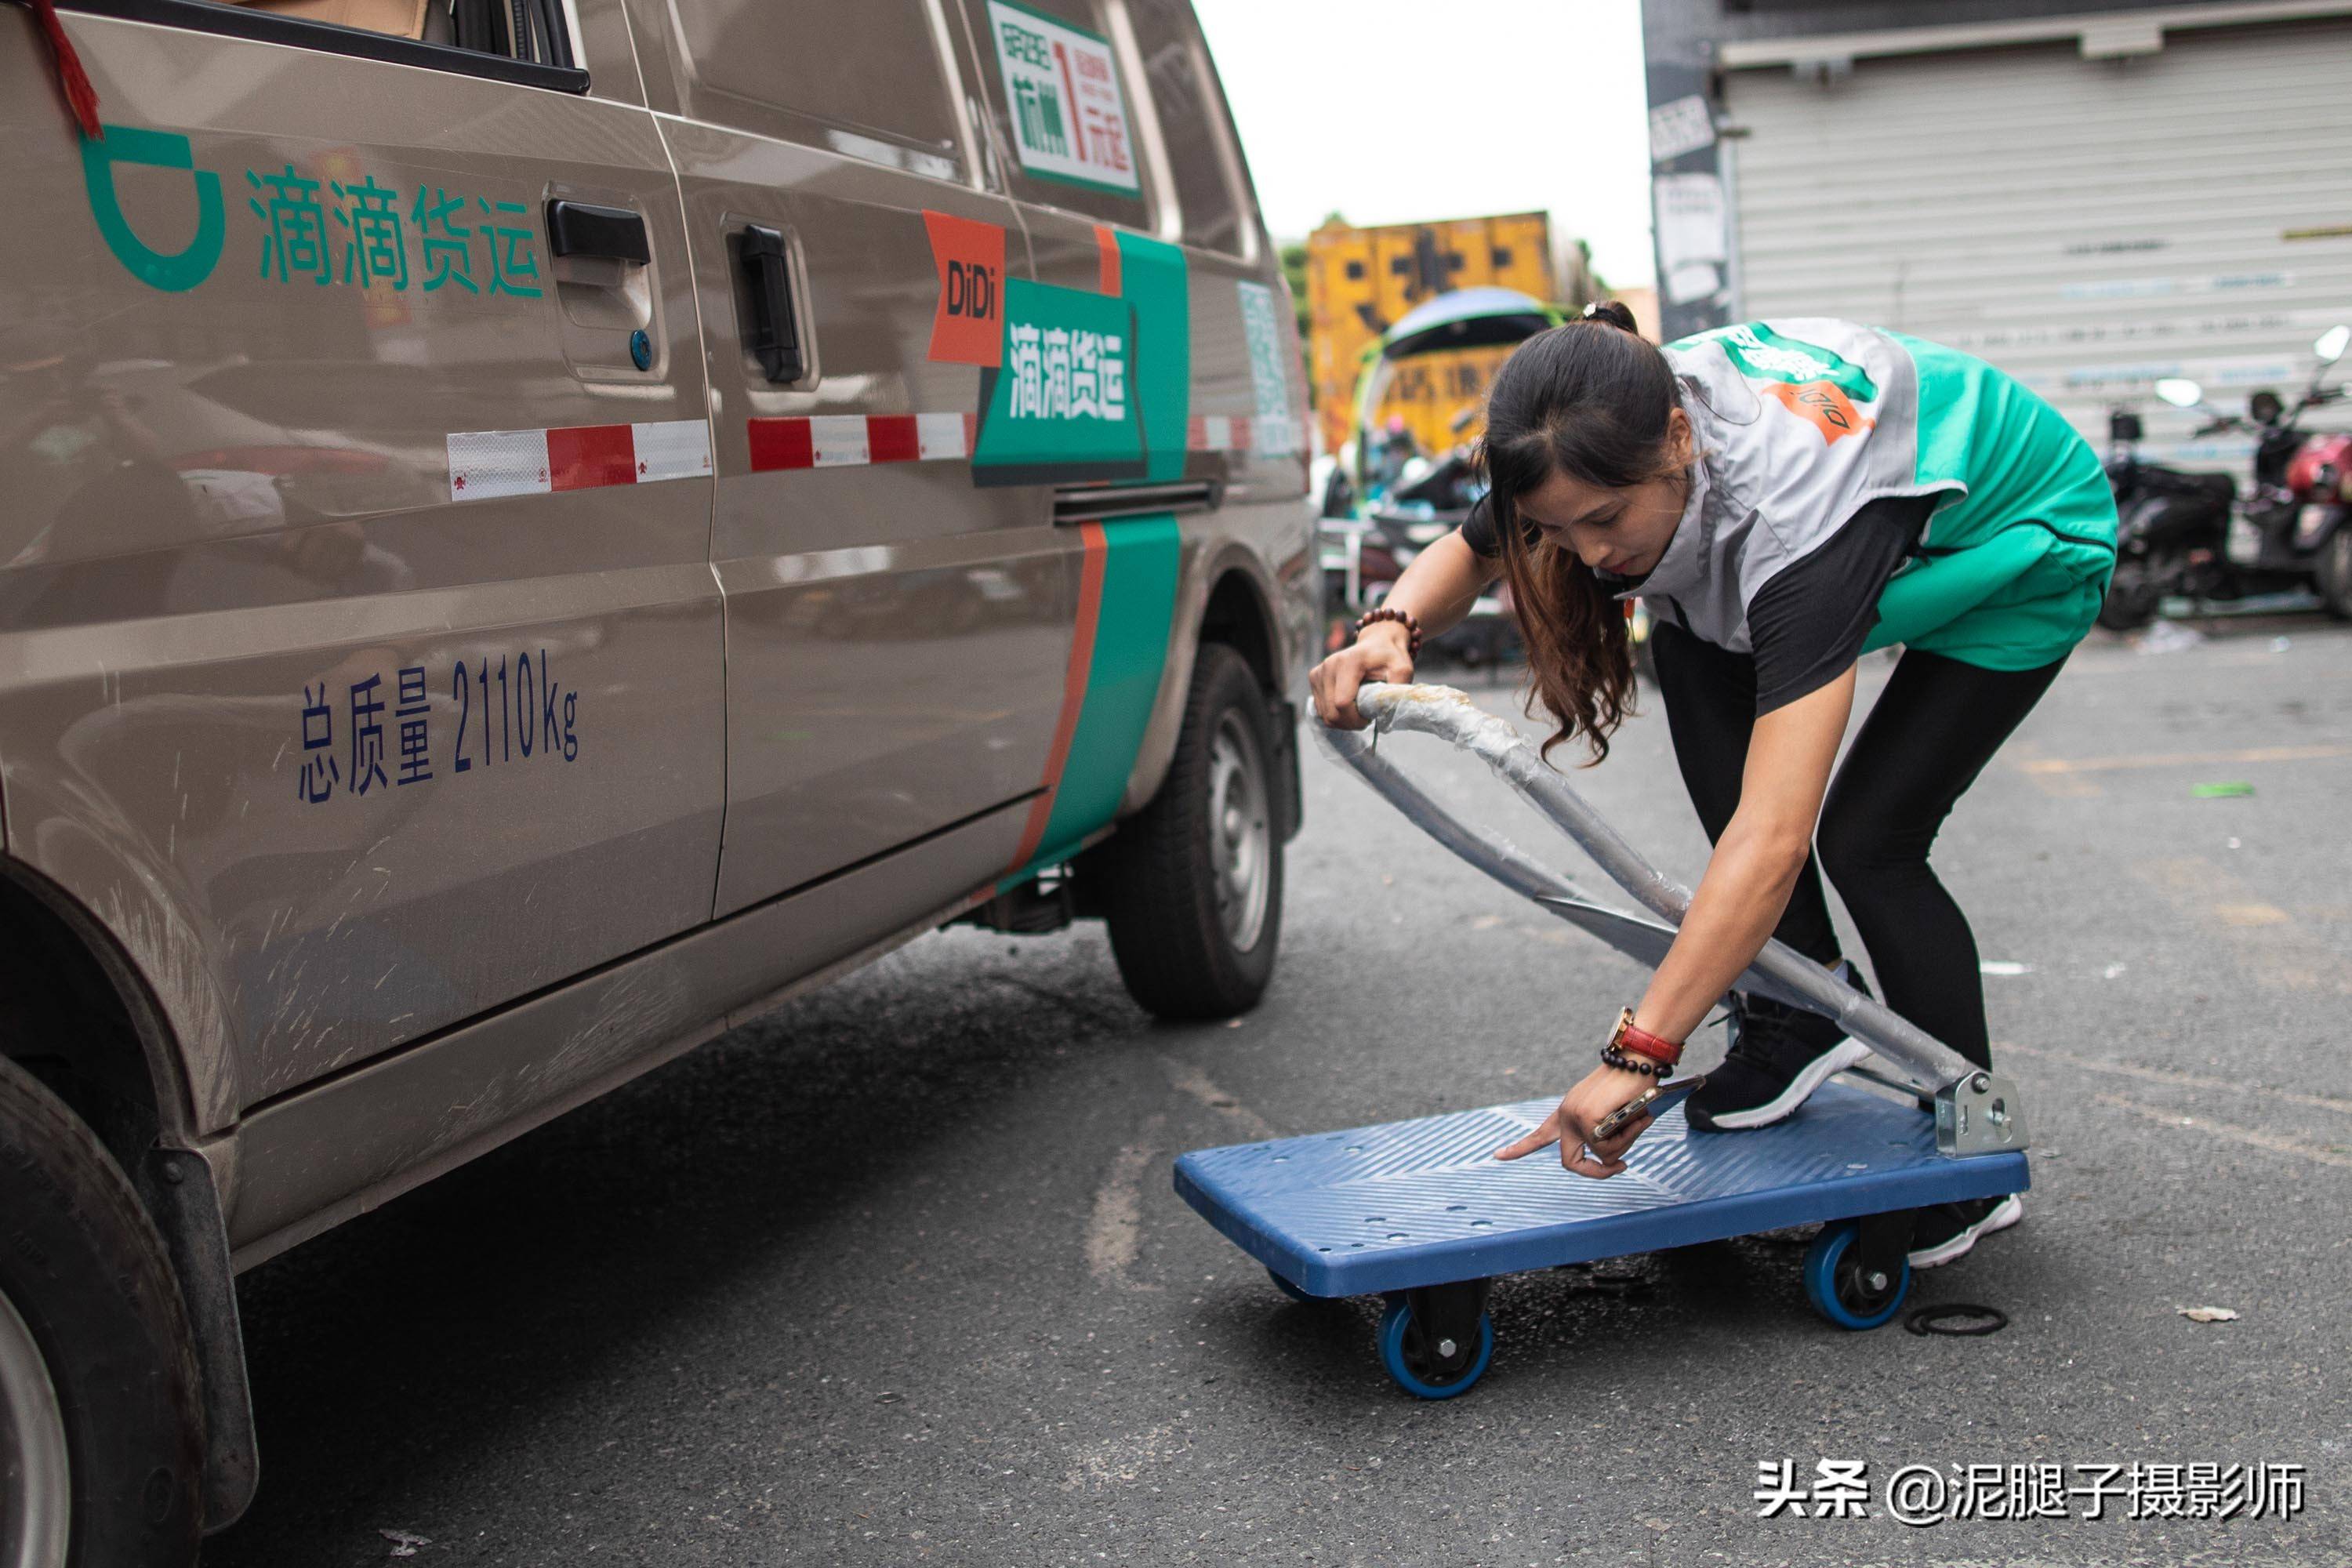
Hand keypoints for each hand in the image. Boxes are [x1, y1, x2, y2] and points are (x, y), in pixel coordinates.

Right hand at [1308, 623, 1414, 729]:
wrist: (1377, 642)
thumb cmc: (1390, 657)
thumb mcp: (1403, 669)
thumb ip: (1398, 689)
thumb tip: (1388, 711)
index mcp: (1348, 662)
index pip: (1342, 703)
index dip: (1356, 719)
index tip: (1371, 717)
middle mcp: (1328, 666)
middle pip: (1331, 713)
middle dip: (1350, 723)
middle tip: (1367, 717)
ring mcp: (1318, 672)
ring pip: (1324, 714)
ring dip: (1343, 720)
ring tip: (1359, 710)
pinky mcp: (1314, 678)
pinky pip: (1321, 709)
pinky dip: (1335, 714)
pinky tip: (1349, 706)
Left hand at [1491, 1063, 1658, 1178]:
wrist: (1638, 1057)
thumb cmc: (1633, 1085)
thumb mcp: (1615, 1115)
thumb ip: (1606, 1136)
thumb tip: (1610, 1162)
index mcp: (1568, 1111)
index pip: (1540, 1134)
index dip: (1520, 1148)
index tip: (1497, 1155)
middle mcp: (1566, 1114)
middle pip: (1569, 1161)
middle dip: (1596, 1172)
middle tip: (1622, 1167)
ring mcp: (1574, 1116)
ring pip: (1601, 1156)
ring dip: (1625, 1143)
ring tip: (1638, 1118)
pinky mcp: (1586, 1117)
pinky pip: (1608, 1148)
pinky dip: (1628, 1137)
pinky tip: (1638, 1115)